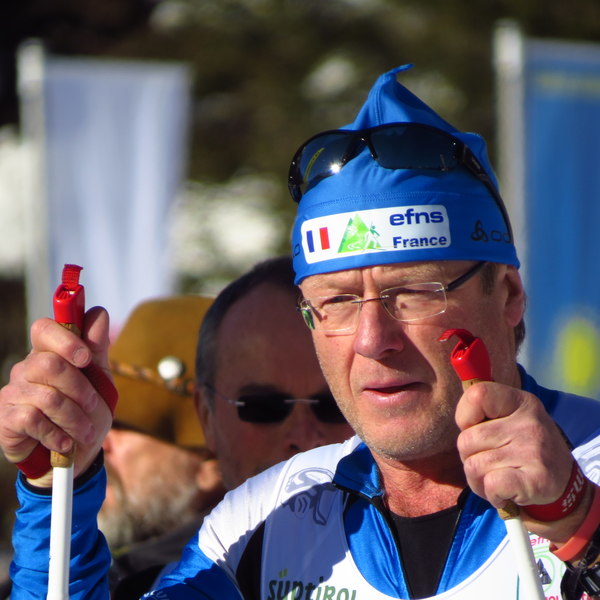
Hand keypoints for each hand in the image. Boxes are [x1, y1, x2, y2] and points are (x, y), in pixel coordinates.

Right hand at [0, 307, 113, 484]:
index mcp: (51, 353)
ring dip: (75, 418)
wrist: (74, 456)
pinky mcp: (7, 418)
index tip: (86, 359)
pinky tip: (64, 442)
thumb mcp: (101, 381)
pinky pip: (33, 420)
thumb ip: (98, 349)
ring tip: (85, 432)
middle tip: (93, 406)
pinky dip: (57, 434)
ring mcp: (15, 392)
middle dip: (80, 389)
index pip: (45, 329)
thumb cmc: (87, 413)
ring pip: (47, 397)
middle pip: (49, 364)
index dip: (65, 339)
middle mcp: (28, 368)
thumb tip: (97, 312)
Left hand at [454, 381, 590, 540]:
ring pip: (473, 465)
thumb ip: (485, 408)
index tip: (474, 428)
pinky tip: (505, 492)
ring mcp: (534, 451)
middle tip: (490, 463)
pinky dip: (491, 494)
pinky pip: (490, 484)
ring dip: (478, 479)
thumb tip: (463, 379)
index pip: (476, 394)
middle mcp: (529, 423)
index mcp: (521, 402)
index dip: (465, 416)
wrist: (563, 486)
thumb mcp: (511, 419)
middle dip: (469, 457)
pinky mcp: (536, 480)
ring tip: (498, 478)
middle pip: (466, 440)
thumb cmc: (524, 449)